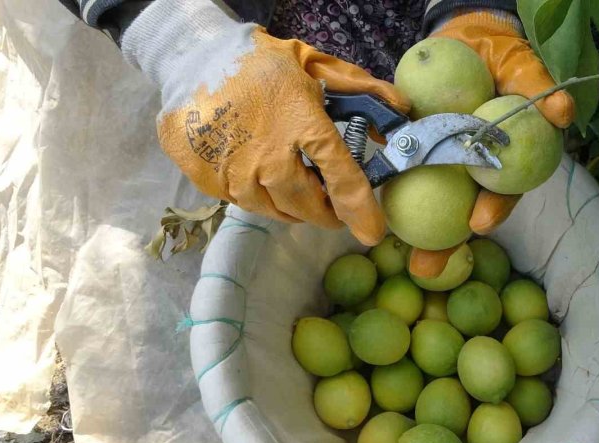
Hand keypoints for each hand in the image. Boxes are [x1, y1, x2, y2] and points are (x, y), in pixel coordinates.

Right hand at [123, 0, 408, 245]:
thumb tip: (404, 109)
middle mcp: (269, 158)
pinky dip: (257, 196)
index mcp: (304, 126)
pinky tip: (260, 177)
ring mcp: (233, 172)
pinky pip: (241, 202)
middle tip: (332, 207)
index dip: (361, 210)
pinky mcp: (206, 179)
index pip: (343, 180)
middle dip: (326, 213)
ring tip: (297, 192)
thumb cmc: (262, 62)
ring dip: (292, 207)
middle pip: (307, 207)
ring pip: (273, 211)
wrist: (193, 54)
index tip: (372, 231)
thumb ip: (363, 89)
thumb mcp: (317, 65)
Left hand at [408, 9, 573, 275]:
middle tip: (425, 267)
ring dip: (417, 236)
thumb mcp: (524, 68)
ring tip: (401, 262)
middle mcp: (477, 169)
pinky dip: (387, 193)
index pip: (503, 192)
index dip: (493, 209)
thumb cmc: (503, 58)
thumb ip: (539, 89)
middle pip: (461, 212)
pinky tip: (370, 212)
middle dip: (444, 245)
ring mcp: (445, 164)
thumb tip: (562, 115)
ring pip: (430, 203)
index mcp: (507, 159)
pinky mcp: (416, 151)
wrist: (466, 40)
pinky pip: (401, 174)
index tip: (476, 222)